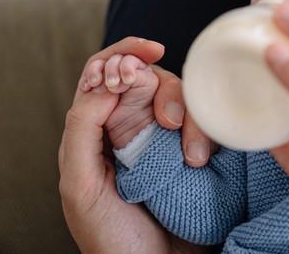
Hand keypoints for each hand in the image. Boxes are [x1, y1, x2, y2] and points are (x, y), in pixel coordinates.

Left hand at [59, 37, 209, 252]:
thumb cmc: (111, 237)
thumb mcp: (79, 184)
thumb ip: (81, 129)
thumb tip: (104, 84)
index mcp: (100, 130)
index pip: (106, 74)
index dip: (124, 54)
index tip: (145, 53)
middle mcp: (135, 128)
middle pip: (151, 79)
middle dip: (162, 89)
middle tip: (168, 122)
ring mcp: (169, 139)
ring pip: (184, 98)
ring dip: (191, 118)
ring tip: (192, 157)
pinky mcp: (198, 151)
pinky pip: (209, 122)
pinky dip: (209, 133)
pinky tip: (202, 160)